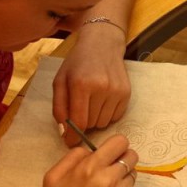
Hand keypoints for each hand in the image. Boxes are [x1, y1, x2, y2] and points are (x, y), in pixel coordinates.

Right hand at [38, 134, 137, 186]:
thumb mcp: (53, 176)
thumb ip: (74, 156)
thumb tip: (92, 150)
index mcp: (91, 168)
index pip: (120, 142)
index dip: (115, 146)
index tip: (109, 152)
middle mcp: (110, 179)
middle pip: (131, 155)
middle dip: (121, 158)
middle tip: (110, 168)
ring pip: (133, 173)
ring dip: (122, 176)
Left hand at [53, 22, 130, 145]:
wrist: (102, 45)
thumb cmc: (77, 63)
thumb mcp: (60, 81)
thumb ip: (59, 108)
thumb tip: (65, 133)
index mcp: (81, 84)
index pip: (79, 121)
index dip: (73, 135)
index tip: (69, 141)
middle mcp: (102, 88)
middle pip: (91, 124)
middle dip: (83, 122)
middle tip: (80, 110)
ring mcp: (117, 91)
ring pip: (103, 123)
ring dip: (95, 119)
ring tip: (92, 103)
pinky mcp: (127, 94)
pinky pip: (115, 117)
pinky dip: (107, 114)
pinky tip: (103, 100)